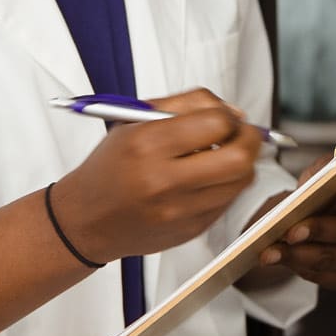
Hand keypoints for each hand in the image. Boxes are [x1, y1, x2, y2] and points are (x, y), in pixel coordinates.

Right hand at [52, 89, 259, 263]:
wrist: (86, 219)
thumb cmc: (110, 167)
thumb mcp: (133, 121)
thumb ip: (184, 104)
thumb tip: (232, 111)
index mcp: (147, 144)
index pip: (216, 123)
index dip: (228, 115)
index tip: (225, 116)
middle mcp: (163, 180)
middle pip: (239, 158)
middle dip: (249, 140)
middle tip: (240, 134)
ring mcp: (179, 210)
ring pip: (241, 181)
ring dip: (241, 163)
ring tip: (222, 155)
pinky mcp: (190, 230)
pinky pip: (228, 201)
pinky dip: (226, 185)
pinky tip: (206, 179)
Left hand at [247, 163, 335, 290]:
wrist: (320, 217)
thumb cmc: (327, 192)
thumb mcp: (325, 172)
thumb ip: (323, 171)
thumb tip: (311, 186)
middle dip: (319, 230)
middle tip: (291, 231)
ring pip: (333, 258)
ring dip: (299, 255)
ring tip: (271, 251)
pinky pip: (324, 277)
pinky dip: (299, 267)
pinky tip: (280, 259)